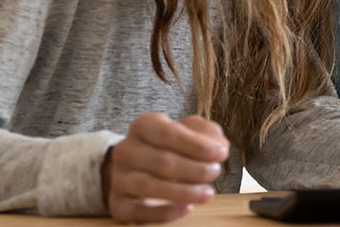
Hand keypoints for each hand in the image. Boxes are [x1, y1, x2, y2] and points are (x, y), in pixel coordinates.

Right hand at [102, 113, 229, 223]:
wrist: (138, 169)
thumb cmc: (171, 147)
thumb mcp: (191, 132)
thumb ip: (207, 133)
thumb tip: (218, 146)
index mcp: (143, 126)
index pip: (168, 133)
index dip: (197, 145)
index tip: (221, 154)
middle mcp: (126, 150)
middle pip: (161, 161)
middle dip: (194, 169)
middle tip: (215, 172)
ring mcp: (119, 178)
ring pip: (148, 186)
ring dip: (183, 192)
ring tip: (208, 193)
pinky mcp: (118, 204)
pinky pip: (138, 211)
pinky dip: (165, 212)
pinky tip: (187, 208)